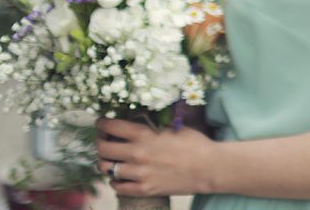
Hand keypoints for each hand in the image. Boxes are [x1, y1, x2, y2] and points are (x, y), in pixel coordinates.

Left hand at [97, 118, 216, 196]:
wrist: (209, 167)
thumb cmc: (195, 144)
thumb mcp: (174, 127)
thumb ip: (152, 125)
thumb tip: (136, 121)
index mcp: (145, 135)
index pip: (111, 126)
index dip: (102, 124)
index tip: (102, 123)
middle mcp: (137, 154)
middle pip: (102, 148)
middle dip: (100, 143)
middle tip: (104, 141)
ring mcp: (139, 174)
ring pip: (106, 168)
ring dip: (106, 163)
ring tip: (111, 160)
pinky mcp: (143, 189)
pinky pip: (117, 186)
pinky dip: (115, 181)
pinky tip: (121, 176)